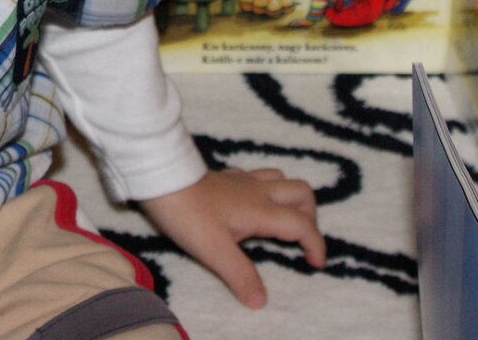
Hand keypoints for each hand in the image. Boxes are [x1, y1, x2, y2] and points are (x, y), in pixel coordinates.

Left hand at [139, 169, 325, 308]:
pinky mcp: (227, 176)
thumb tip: (261, 300)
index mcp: (262, 209)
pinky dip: (267, 190)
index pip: (302, 224)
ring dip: (291, 199)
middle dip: (310, 216)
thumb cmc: (188, 214)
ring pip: (282, 179)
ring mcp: (242, 180)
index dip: (316, 244)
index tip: (315, 265)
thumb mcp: (214, 251)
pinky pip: (258, 177)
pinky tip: (253, 204)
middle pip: (301, 192)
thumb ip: (240, 275)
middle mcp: (258, 190)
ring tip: (283, 223)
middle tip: (301, 241)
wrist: (160, 179)